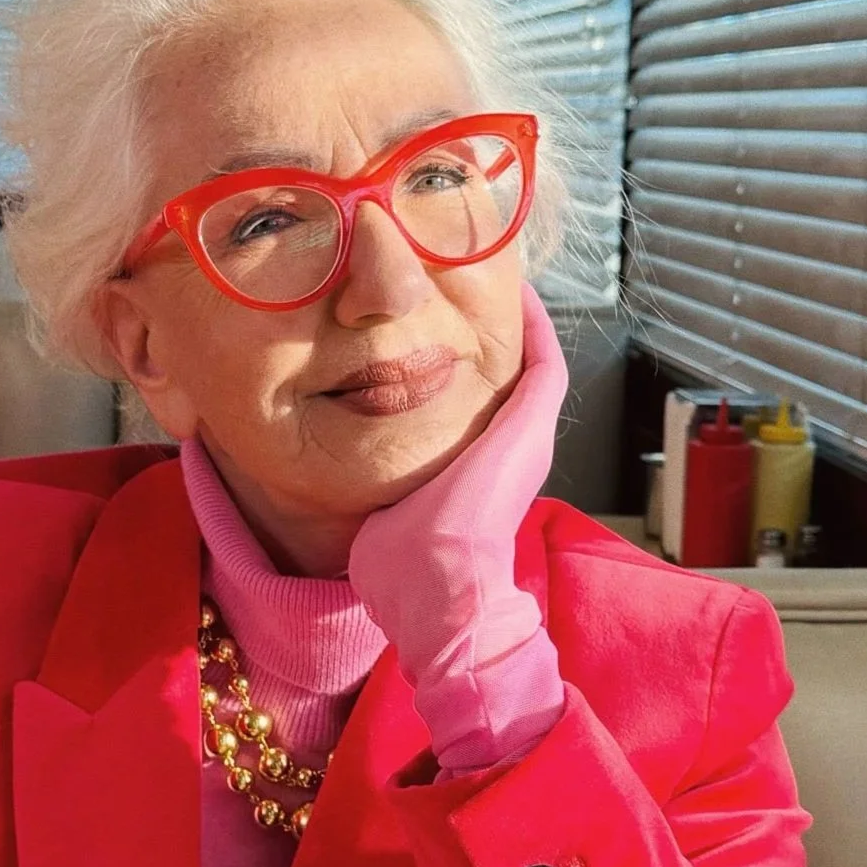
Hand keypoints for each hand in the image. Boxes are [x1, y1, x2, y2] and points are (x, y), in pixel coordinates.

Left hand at [347, 285, 567, 771]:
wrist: (440, 592)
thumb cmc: (402, 571)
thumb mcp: (378, 508)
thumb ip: (366, 480)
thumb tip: (321, 469)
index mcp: (475, 468)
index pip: (472, 403)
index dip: (457, 365)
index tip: (428, 327)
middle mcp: (509, 448)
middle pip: (503, 375)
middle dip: (483, 331)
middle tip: (459, 287)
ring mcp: (525, 436)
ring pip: (529, 361)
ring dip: (512, 321)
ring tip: (488, 274)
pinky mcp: (532, 425)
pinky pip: (545, 358)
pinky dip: (535, 323)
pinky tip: (516, 285)